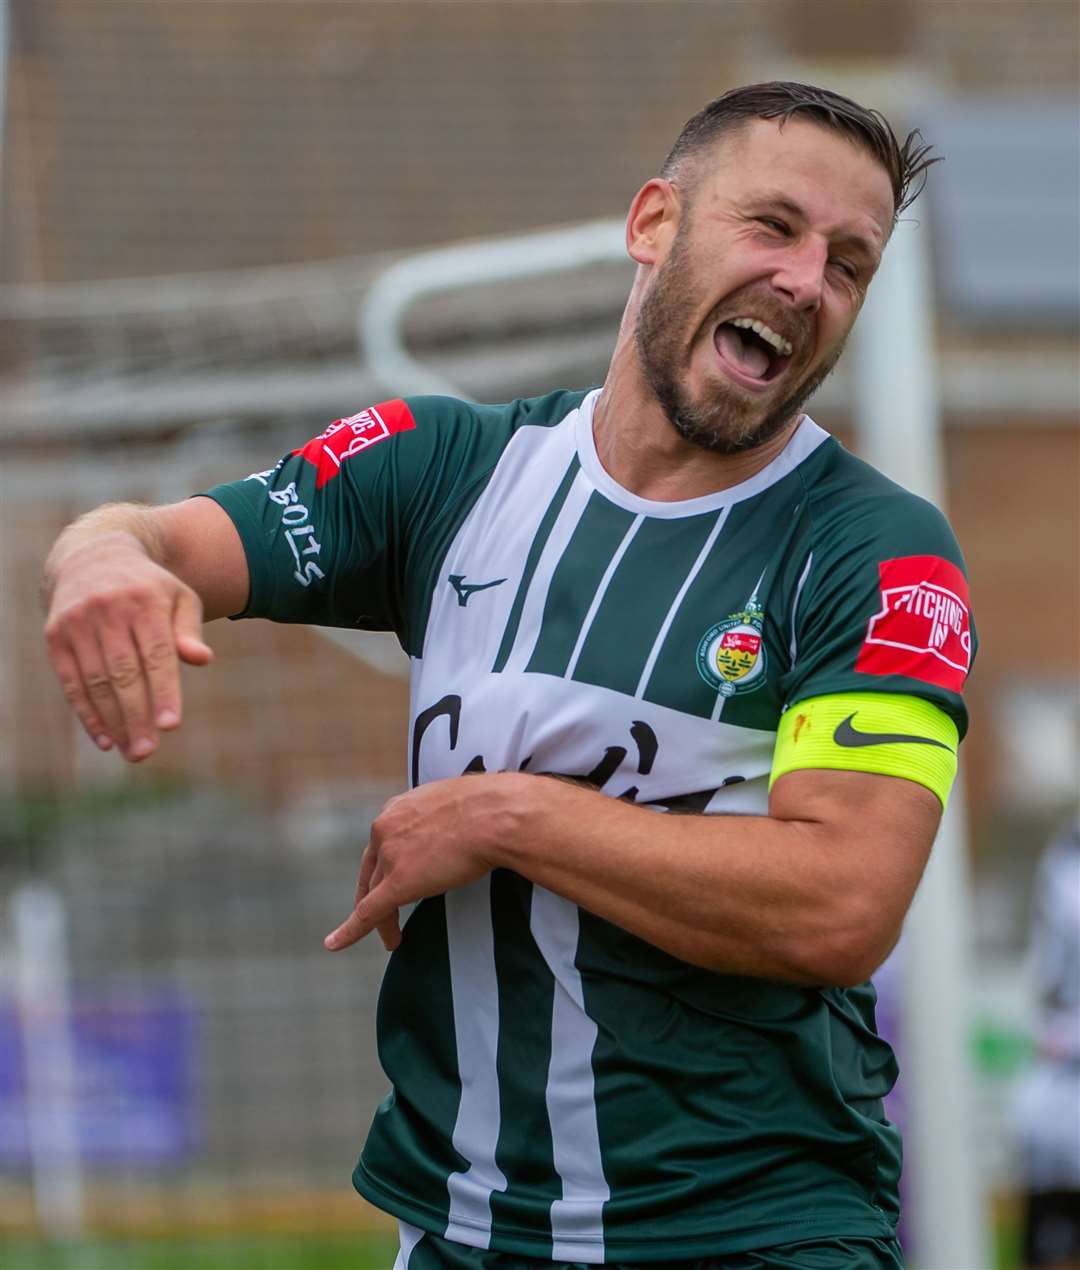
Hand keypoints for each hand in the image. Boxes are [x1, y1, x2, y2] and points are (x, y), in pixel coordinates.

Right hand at [43, 533, 213, 760]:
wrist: (94, 557)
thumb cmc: (150, 589)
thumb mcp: (178, 598)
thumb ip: (189, 630)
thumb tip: (201, 659)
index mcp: (145, 601)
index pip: (157, 654)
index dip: (163, 691)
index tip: (170, 726)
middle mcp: (109, 610)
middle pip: (124, 673)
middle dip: (136, 716)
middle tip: (147, 752)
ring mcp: (78, 622)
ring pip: (96, 681)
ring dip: (112, 721)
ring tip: (130, 751)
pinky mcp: (56, 636)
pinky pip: (71, 681)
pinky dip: (87, 712)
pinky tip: (104, 738)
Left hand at [324, 774, 520, 952]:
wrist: (495, 815)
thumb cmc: (489, 807)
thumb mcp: (455, 801)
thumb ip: (443, 817)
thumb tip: (460, 827)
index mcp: (397, 808)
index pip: (382, 842)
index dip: (384, 865)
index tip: (389, 877)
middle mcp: (385, 828)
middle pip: (372, 870)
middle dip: (374, 893)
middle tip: (383, 915)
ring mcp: (390, 856)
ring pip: (375, 894)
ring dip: (382, 918)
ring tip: (393, 938)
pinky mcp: (398, 883)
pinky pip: (368, 913)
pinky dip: (350, 931)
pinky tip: (336, 944)